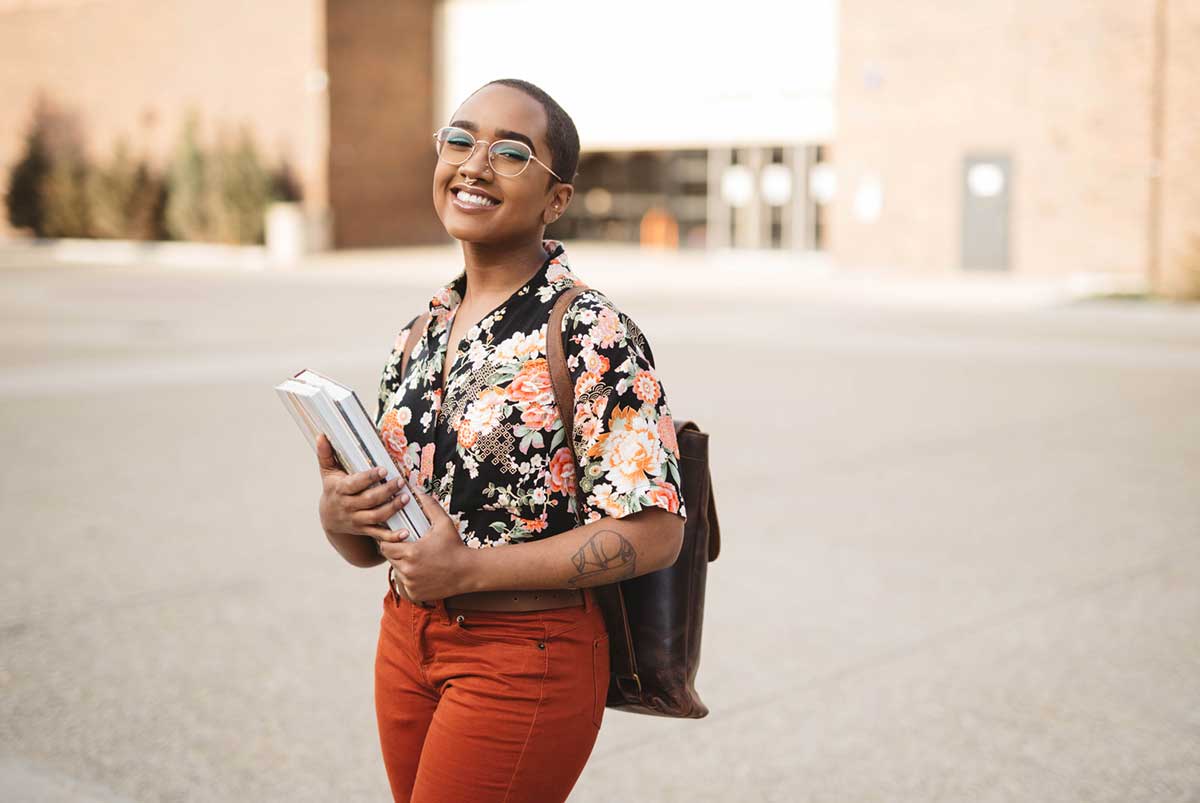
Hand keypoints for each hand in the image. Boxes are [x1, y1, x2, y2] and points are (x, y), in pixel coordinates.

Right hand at [316, 434, 410, 544]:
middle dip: (386, 491)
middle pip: (369, 500)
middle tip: (401, 481)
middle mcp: (348, 506)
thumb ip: (326, 454)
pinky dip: (392, 536)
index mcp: (340, 490)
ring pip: (376, 517)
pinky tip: (405, 532)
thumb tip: (321, 435)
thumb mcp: (328, 472)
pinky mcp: (365, 530)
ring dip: (392, 508)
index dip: (369, 478)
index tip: (383, 470)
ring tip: (406, 498)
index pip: (355, 484)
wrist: (329, 518)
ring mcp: (357, 520)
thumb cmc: (333, 489)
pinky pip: (379, 535)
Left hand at [380, 472, 476, 602]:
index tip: (398, 539)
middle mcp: (408, 570)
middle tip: (407, 547)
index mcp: (411, 553)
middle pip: (389, 559)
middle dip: (395, 552)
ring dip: (402, 566)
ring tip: (416, 559)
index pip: (385, 546)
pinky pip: (405, 585)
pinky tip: (422, 572)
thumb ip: (429, 506)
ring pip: (396, 572)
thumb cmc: (455, 547)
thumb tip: (418, 490)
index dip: (389, 541)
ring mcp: (411, 584)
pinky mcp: (415, 594)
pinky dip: (410, 579)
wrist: (468, 572)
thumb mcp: (444, 523)